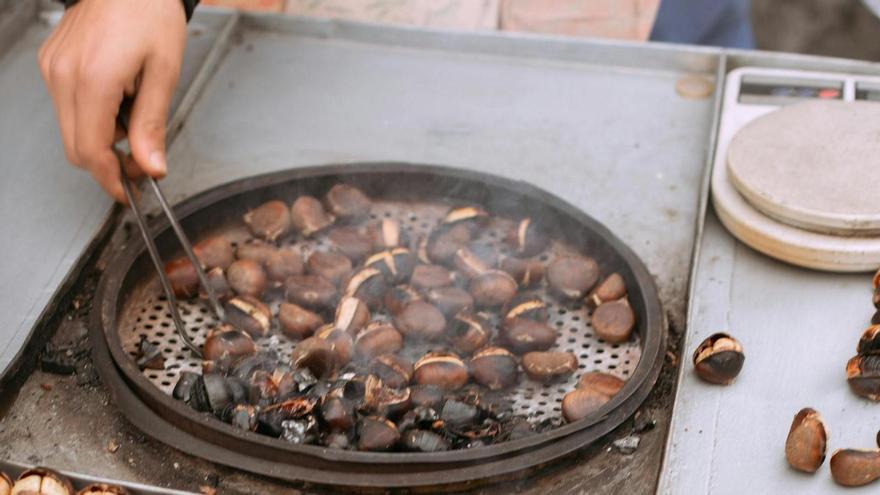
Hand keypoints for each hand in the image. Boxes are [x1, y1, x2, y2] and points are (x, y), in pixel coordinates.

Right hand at [38, 0, 186, 202]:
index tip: (132, 191)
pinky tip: (118, 94)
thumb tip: (151, 167)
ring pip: (71, 129)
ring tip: (134, 109)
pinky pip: (67, 106)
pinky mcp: (51, 62)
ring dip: (103, 136)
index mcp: (93, 80)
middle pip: (76, 147)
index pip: (91, 151)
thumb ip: (153, 123)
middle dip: (109, 163)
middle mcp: (63, 76)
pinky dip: (93, 114)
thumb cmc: (149, 11)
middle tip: (142, 160)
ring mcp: (53, 68)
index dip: (112, 179)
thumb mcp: (163, 71)